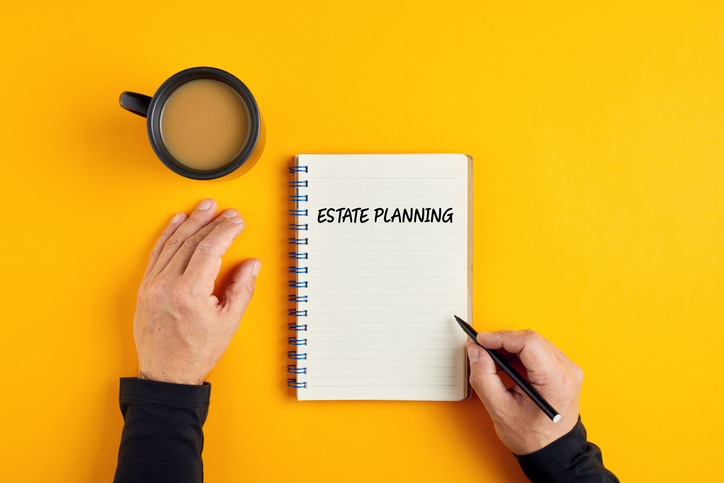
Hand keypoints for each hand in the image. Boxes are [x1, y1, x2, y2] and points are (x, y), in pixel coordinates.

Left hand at [133, 198, 260, 384]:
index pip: (210, 249)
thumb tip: (250, 264)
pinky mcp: (145, 288)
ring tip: (203, 208)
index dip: (226, 231)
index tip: (237, 222)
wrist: (166, 374)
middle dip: (211, 222)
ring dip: (190, 222)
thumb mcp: (229, 322)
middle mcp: (167, 285)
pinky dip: (167, 235)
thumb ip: (242, 289)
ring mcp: (152, 285)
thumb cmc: (195, 352)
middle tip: (226, 212)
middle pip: (191, 241)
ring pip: (172, 243)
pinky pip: (157, 253)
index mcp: (189, 293)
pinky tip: (176, 222)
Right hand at [467, 330, 583, 454]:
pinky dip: (520, 353)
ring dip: (511, 347)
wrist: (552, 450)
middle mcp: (567, 371)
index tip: (481, 341)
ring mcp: (568, 369)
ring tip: (492, 359)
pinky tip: (507, 363)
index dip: (501, 337)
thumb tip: (476, 350)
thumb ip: (483, 377)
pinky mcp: (564, 370)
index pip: (528, 342)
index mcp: (556, 380)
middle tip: (482, 350)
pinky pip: (540, 350)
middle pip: (531, 340)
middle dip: (503, 342)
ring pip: (534, 342)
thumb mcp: (499, 409)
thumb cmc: (531, 435)